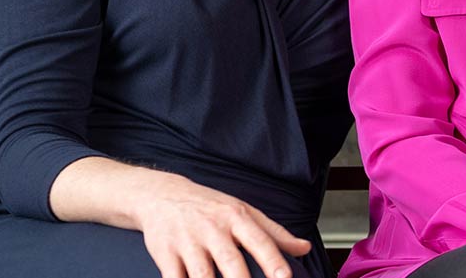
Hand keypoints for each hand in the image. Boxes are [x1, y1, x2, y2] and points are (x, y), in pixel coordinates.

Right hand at [125, 169, 309, 277]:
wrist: (161, 195)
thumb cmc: (210, 207)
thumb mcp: (243, 211)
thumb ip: (274, 233)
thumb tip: (304, 248)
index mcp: (236, 218)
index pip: (260, 241)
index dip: (273, 261)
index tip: (285, 277)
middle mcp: (213, 229)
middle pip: (231, 262)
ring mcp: (188, 242)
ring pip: (203, 275)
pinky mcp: (165, 254)